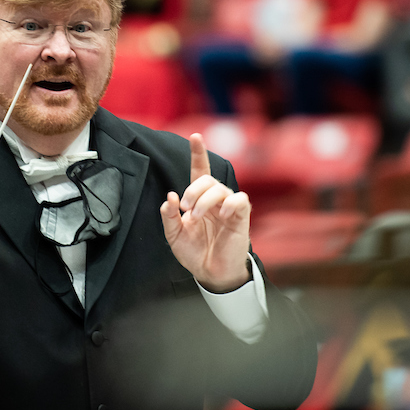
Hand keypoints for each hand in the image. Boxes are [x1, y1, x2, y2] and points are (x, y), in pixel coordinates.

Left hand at [160, 134, 251, 292]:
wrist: (210, 273)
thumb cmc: (195, 252)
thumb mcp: (174, 235)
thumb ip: (169, 216)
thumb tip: (170, 197)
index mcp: (199, 200)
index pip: (200, 172)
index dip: (198, 154)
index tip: (195, 136)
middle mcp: (214, 200)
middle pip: (207, 179)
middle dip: (193, 190)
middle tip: (185, 208)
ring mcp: (228, 207)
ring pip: (219, 188)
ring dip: (204, 200)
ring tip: (196, 217)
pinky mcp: (241, 217)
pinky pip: (240, 200)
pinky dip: (230, 203)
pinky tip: (222, 213)